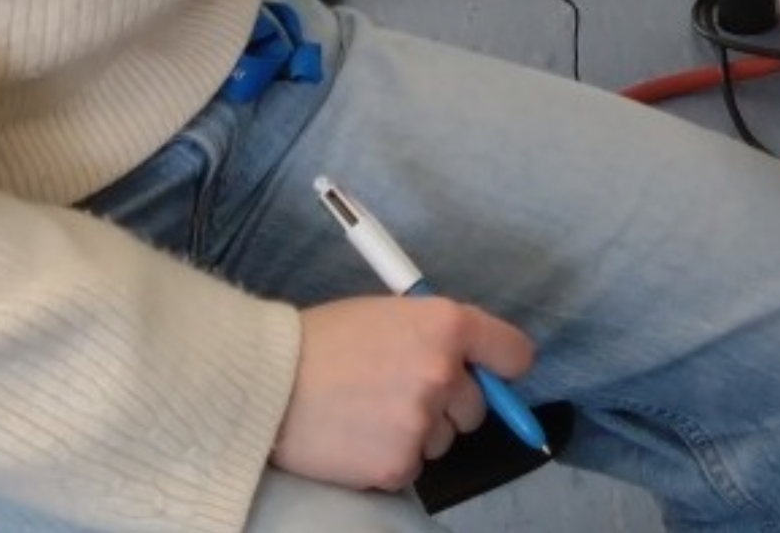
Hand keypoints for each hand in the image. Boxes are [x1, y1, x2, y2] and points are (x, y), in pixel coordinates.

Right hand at [269, 294, 536, 492]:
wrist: (268, 383)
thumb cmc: (322, 339)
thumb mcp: (386, 314)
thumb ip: (432, 336)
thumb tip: (469, 364)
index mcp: (444, 324)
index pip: (512, 352)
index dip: (502, 365)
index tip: (493, 373)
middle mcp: (444, 372)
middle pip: (478, 405)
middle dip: (450, 403)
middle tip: (400, 391)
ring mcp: (424, 422)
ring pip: (443, 439)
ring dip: (418, 432)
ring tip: (367, 412)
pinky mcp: (400, 464)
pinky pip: (412, 467)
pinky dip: (390, 457)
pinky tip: (356, 436)